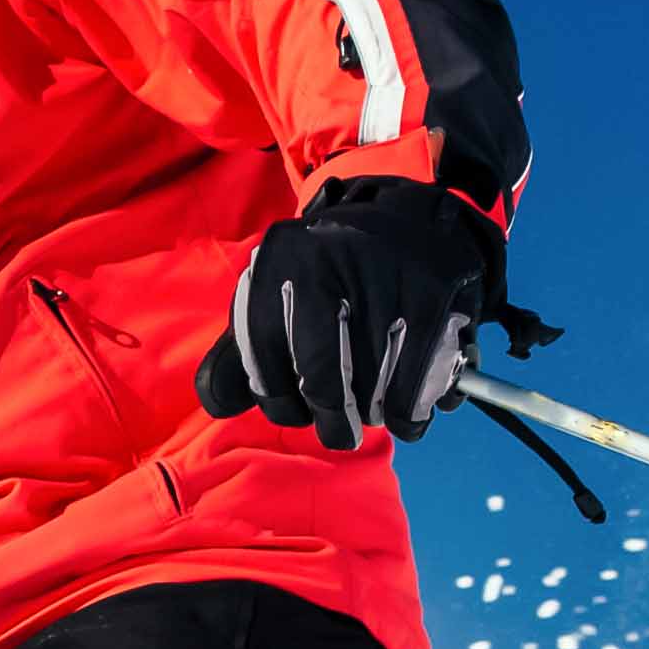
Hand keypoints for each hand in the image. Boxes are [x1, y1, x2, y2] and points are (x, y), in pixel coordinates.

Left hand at [191, 178, 508, 450]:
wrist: (410, 216)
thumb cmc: (332, 272)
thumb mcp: (276, 294)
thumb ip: (240, 350)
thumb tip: (218, 404)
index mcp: (277, 261)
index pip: (261, 360)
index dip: (278, 401)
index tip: (296, 411)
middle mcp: (323, 261)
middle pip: (320, 382)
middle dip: (331, 422)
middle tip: (339, 433)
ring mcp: (380, 275)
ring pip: (372, 387)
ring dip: (373, 414)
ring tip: (373, 408)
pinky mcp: (429, 292)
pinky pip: (415, 381)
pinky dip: (409, 413)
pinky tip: (405, 414)